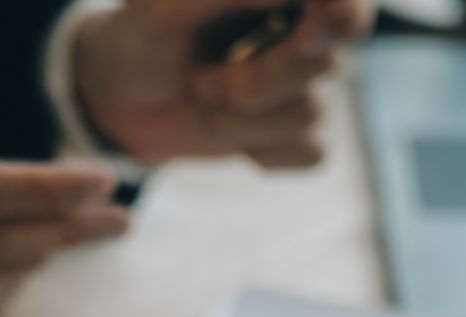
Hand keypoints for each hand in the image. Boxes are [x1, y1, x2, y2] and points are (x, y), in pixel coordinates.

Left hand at [72, 0, 374, 167]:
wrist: (118, 99)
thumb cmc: (140, 37)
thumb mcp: (166, 8)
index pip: (347, 6)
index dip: (341, 19)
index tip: (307, 35)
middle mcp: (306, 33)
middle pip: (325, 65)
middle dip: (259, 82)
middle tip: (201, 82)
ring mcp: (303, 85)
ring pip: (310, 114)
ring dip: (242, 119)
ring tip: (202, 94)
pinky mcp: (294, 135)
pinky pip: (310, 153)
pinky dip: (262, 152)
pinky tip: (226, 132)